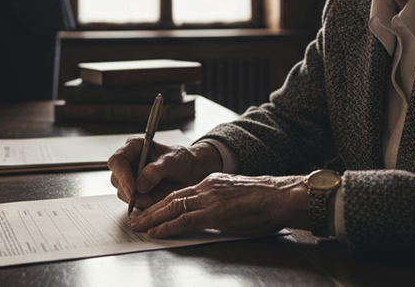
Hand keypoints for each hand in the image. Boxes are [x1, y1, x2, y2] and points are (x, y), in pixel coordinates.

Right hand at [108, 140, 221, 211]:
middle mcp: (129, 162)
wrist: (192, 172)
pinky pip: (132, 202)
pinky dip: (142, 204)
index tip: (132, 190)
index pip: (117, 161)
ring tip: (155, 199)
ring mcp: (131, 177)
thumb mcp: (173, 161)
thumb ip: (156, 170)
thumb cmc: (182, 160)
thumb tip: (139, 184)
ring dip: (137, 200)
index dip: (122, 176)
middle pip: (116, 179)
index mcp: (134, 147)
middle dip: (130, 192)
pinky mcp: (136, 191)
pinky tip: (155, 201)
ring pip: (123, 193)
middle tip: (147, 200)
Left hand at [127, 173, 308, 238]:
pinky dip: (167, 227)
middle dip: (150, 210)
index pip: (180, 192)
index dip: (162, 202)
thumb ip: (220, 201)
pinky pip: (184, 220)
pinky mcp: (215, 214)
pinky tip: (156, 232)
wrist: (279, 196)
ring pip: (173, 208)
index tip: (150, 210)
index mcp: (212, 182)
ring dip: (152, 218)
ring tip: (138, 226)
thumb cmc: (265, 200)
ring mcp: (210, 200)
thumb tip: (211, 212)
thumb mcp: (236, 195)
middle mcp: (207, 187)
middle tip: (135, 219)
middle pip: (171, 198)